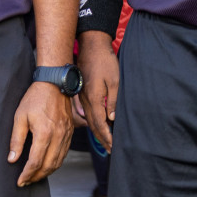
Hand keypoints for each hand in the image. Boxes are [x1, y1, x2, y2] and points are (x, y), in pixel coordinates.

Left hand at [9, 82, 72, 186]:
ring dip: (47, 172)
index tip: (20, 181)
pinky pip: (64, 153)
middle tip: (26, 182)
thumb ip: (16, 140)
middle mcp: (58, 136)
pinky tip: (47, 164)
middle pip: (49, 165)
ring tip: (35, 176)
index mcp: (44, 133)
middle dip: (36, 177)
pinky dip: (56, 162)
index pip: (35, 162)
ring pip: (58, 161)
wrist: (55, 84)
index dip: (27, 174)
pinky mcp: (70, 132)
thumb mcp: (20, 117)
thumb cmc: (35, 98)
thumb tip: (12, 159)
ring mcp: (66, 134)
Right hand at [79, 32, 118, 150]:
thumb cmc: (104, 62)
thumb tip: (112, 118)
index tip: (113, 147)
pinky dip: (94, 122)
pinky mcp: (83, 94)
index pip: (100, 124)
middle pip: (93, 125)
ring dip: (98, 132)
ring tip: (106, 142)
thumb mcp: (114, 80)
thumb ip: (112, 100)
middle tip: (111, 150)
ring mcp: (83, 98)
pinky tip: (98, 126)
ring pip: (90, 120)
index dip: (107, 137)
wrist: (91, 47)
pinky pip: (88, 113)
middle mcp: (86, 101)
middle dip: (103, 139)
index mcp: (94, 99)